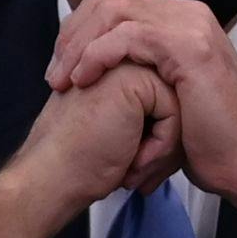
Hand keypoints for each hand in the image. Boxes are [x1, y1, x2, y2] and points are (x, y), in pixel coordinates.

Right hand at [0, 48, 179, 237]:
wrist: (52, 176)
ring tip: (133, 169)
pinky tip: (132, 161)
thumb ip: (147, 116)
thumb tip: (184, 125)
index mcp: (114, 69)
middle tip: (137, 172)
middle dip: (165, 147)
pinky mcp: (134, 78)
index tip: (134, 167)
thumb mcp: (120, 132)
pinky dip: (160, 147)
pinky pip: (175, 114)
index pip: (165, 102)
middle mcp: (121, 61)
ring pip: (179, 108)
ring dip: (162, 150)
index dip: (158, 143)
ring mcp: (125, 64)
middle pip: (175, 102)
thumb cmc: (78, 163)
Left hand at [50, 0, 236, 237]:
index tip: (63, 69)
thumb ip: (143, 74)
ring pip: (113, 9)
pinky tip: (83, 80)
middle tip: (55, 76)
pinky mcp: (187, 46)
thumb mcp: (170, 99)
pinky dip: (96, 55)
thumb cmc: (211, 143)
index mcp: (182, 20)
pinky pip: (126, 35)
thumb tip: (104, 73)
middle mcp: (188, 13)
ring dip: (78, 45)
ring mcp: (190, 25)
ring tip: (63, 81)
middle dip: (72, 33)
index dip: (80, 29)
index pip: (116, 0)